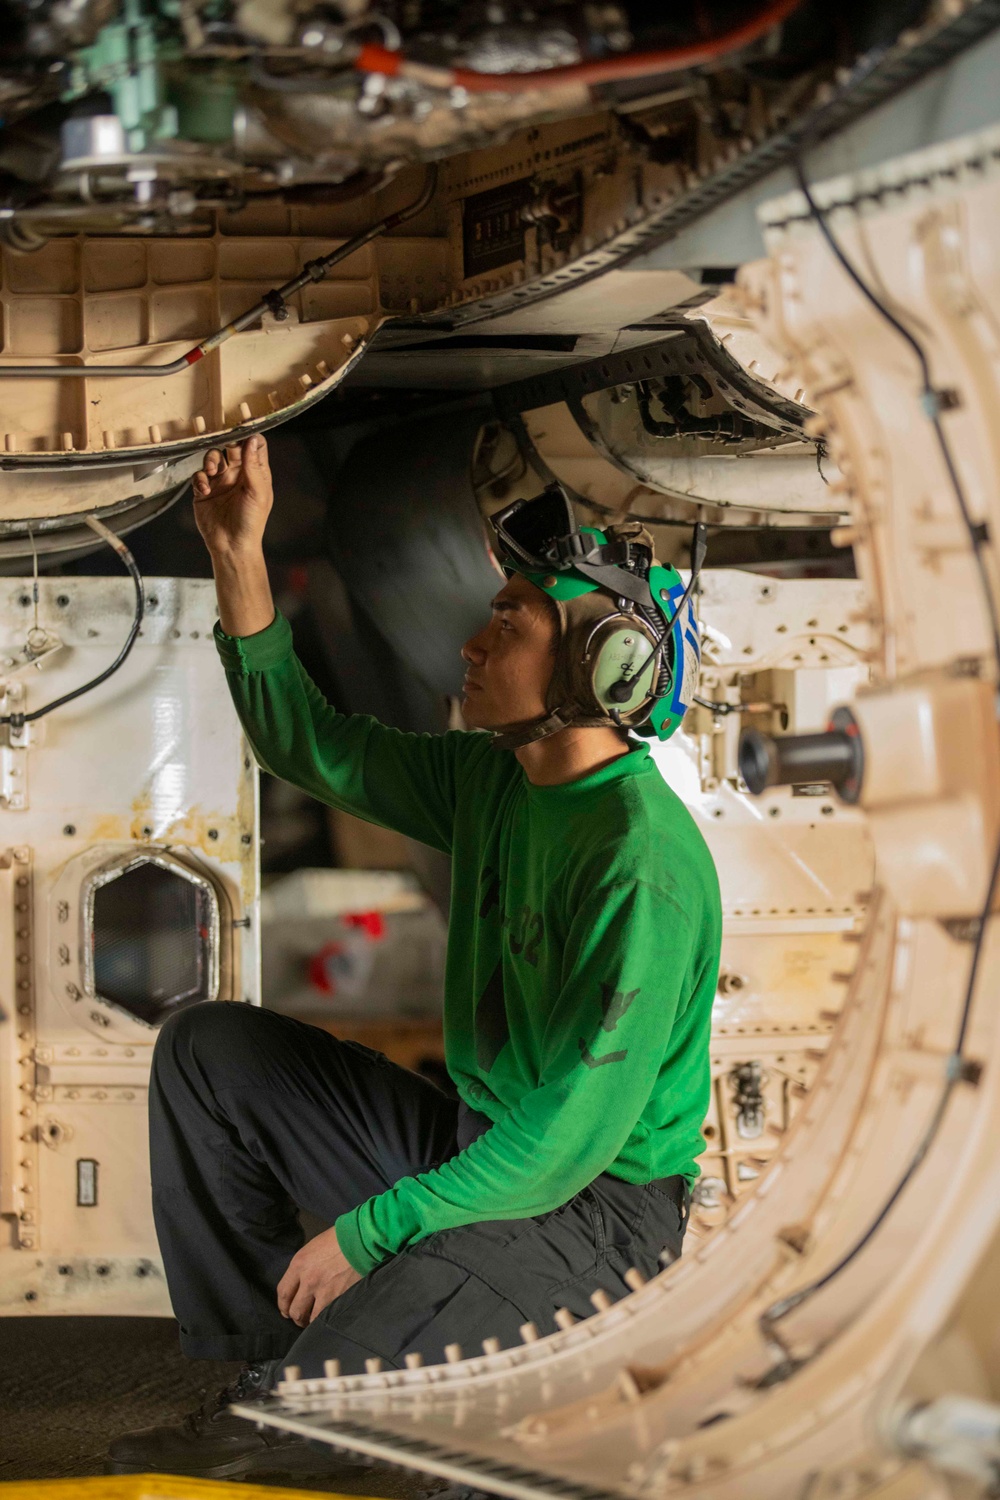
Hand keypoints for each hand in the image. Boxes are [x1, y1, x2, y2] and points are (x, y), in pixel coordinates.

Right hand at [192, 435, 272, 558]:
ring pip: (212, 457)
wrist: (232, 546)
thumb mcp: (257, 493)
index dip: (249, 435)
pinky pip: (199, 475)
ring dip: (210, 460)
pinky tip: (204, 489)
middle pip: (230, 446)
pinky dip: (200, 478)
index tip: (241, 428)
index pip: (254, 445)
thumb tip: (252, 439)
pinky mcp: (204, 490)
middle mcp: (237, 474)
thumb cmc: (250, 522)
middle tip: (221, 441)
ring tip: (212, 471)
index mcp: (255, 472)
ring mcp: (220, 481)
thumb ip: (254, 466)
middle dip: (225, 442)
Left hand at [277, 1226, 361, 1326]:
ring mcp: (324, 1291)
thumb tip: (300, 1283)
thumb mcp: (313, 1248)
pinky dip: (324, 1321)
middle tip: (300, 1318)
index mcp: (299, 1264)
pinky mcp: (339, 1298)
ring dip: (309, 1322)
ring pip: (309, 1319)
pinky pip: (326, 1317)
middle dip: (295, 1317)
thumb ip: (303, 1267)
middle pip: (294, 1310)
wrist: (361, 1239)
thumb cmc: (338, 1240)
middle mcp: (308, 1280)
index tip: (285, 1310)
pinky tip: (326, 1318)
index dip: (282, 1305)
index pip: (283, 1292)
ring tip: (313, 1321)